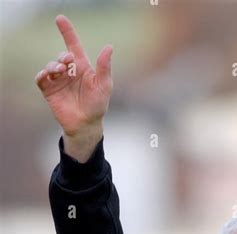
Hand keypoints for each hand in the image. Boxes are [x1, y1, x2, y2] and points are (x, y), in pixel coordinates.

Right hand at [35, 15, 112, 137]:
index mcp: (82, 66)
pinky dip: (42, 75)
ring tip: (60, 71)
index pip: (73, 45)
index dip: (67, 31)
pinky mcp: (49, 91)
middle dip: (62, 56)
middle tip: (67, 62)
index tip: (60, 19)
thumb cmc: (97, 105)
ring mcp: (58, 81)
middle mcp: (69, 71)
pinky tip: (46, 75)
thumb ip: (104, 67)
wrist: (86, 125)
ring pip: (50, 66)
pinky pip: (41, 79)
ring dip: (53, 65)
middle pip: (61, 56)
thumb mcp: (104, 85)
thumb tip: (109, 46)